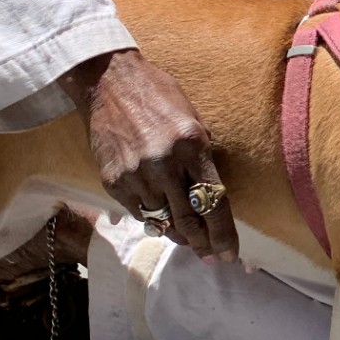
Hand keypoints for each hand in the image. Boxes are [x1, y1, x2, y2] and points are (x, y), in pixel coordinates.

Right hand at [64, 50, 238, 261]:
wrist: (109, 82)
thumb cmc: (159, 96)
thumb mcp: (194, 120)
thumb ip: (201, 157)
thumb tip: (210, 194)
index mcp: (192, 146)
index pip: (213, 202)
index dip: (224, 233)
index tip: (230, 253)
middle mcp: (164, 165)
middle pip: (189, 220)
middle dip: (204, 244)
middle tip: (213, 257)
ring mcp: (135, 175)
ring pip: (162, 221)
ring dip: (178, 235)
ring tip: (191, 242)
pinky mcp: (112, 181)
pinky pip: (139, 212)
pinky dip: (153, 220)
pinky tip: (163, 222)